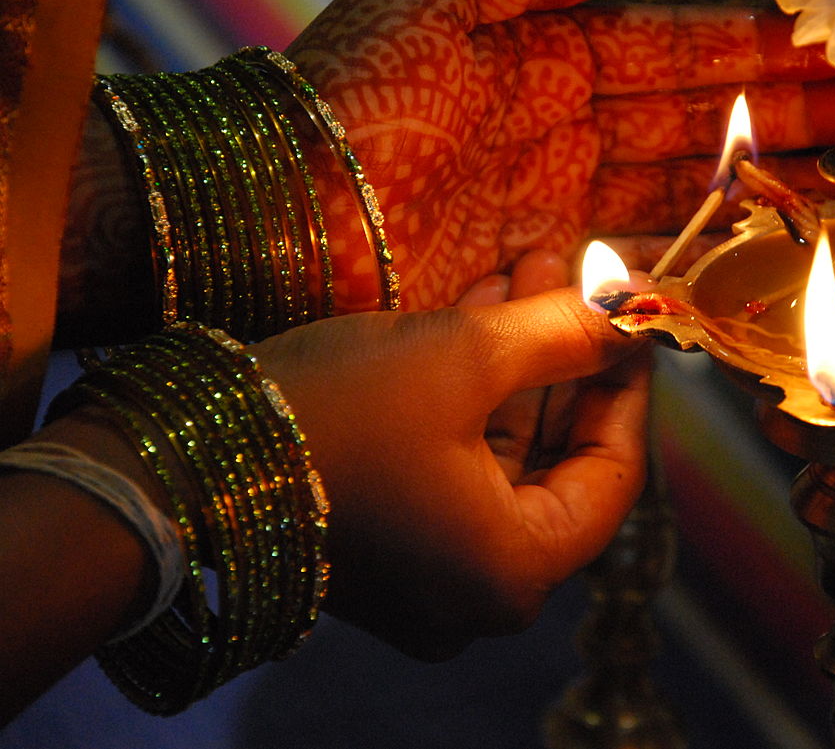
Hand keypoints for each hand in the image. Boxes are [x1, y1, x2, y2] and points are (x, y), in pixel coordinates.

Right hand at [249, 251, 650, 658]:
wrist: (172, 463)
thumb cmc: (333, 417)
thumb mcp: (463, 358)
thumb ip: (565, 334)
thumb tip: (635, 304)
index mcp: (515, 573)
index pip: (613, 475)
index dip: (627, 386)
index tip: (632, 318)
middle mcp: (478, 594)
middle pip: (554, 459)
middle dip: (563, 356)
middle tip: (576, 275)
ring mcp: (427, 575)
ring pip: (500, 452)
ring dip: (516, 361)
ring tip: (530, 268)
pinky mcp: (384, 545)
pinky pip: (451, 464)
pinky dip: (468, 393)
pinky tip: (480, 308)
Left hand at [287, 0, 834, 311]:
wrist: (283, 216)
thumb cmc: (350, 98)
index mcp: (540, 55)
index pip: (664, 47)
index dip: (743, 46)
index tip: (818, 44)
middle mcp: (560, 128)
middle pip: (687, 118)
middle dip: (773, 112)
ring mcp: (556, 201)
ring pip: (676, 185)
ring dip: (753, 177)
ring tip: (831, 172)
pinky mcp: (543, 269)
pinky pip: (635, 251)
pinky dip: (697, 245)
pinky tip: (752, 236)